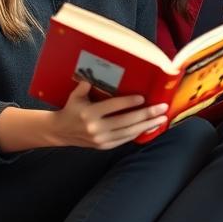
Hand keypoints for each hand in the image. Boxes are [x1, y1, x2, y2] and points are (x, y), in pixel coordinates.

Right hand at [48, 80, 168, 149]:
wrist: (59, 132)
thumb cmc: (71, 110)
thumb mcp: (75, 96)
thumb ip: (84, 87)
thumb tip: (93, 75)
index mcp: (88, 113)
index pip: (112, 107)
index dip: (128, 103)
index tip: (142, 98)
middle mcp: (96, 128)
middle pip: (126, 121)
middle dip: (146, 114)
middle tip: (162, 108)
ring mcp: (101, 139)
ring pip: (129, 132)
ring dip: (147, 125)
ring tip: (162, 118)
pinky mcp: (104, 146)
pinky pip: (125, 139)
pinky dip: (138, 133)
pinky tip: (150, 127)